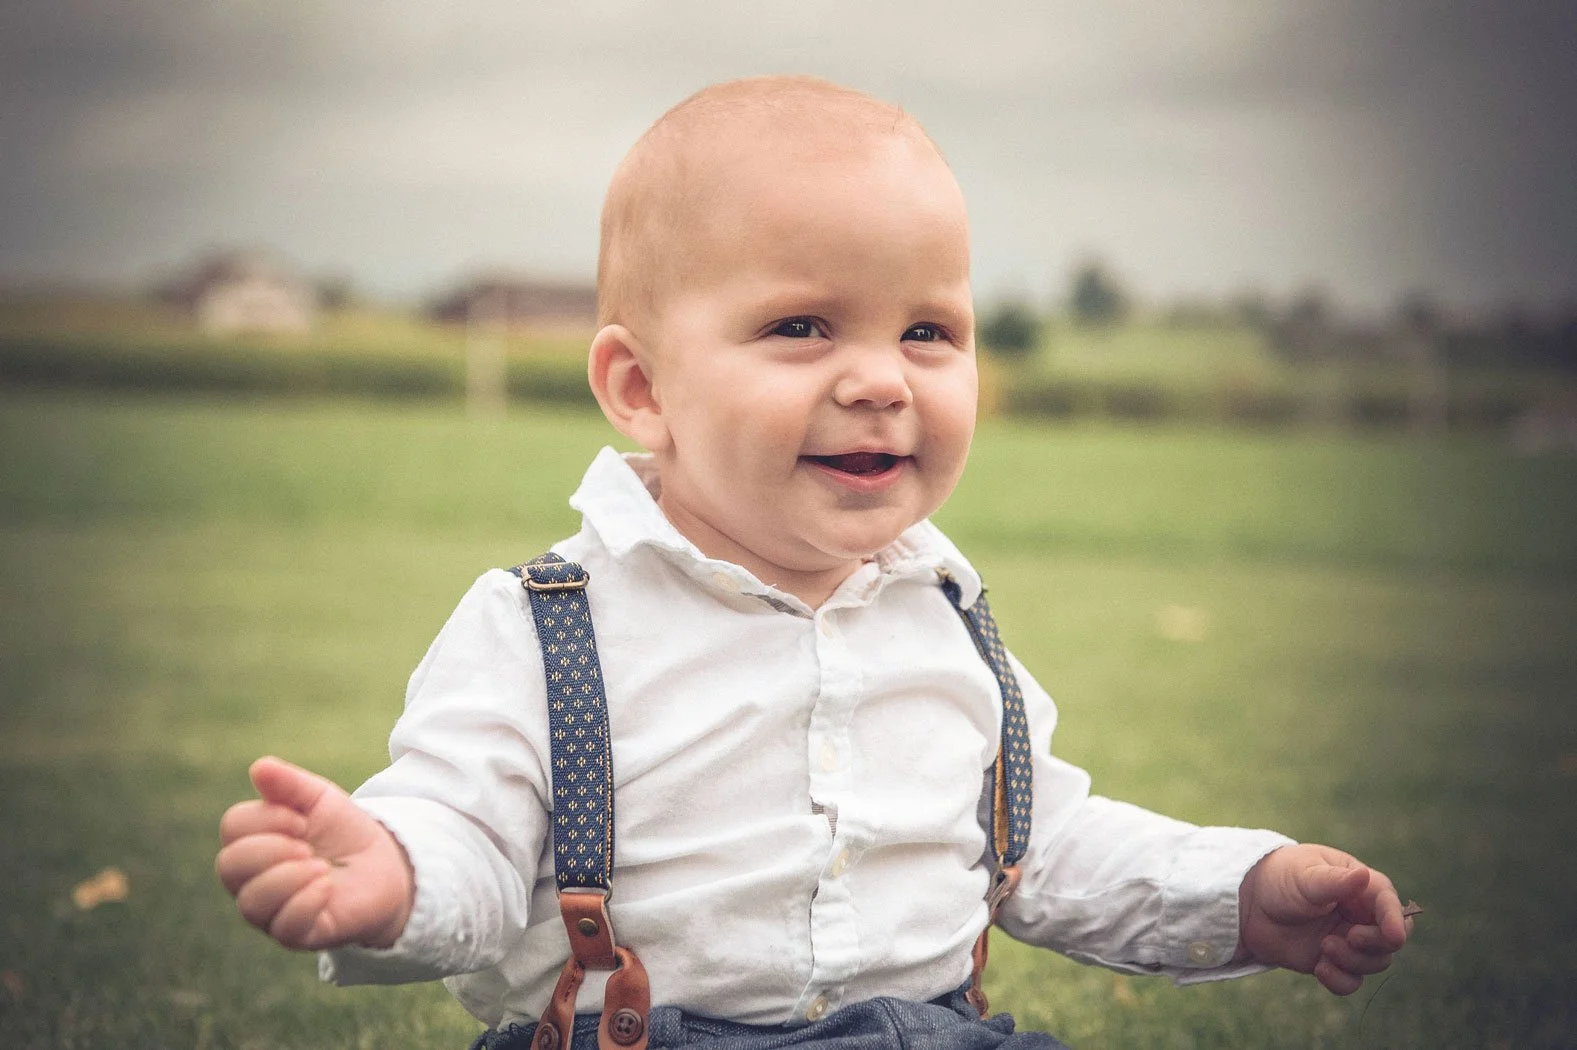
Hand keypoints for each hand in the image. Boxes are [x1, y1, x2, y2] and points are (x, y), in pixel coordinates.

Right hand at [216, 756, 414, 950]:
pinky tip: (327, 886)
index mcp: (253, 842)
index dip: (266, 817)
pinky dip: (305, 901)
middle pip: (229, 866)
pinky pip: (284, 927)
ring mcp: (272, 910)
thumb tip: (259, 767)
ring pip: (251, 902)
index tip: (303, 819)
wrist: (385, 866)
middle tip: (308, 845)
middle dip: (271, 849)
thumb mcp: (321, 800)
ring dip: (288, 877)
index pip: (232, 827)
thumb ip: (291, 784)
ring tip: (321, 866)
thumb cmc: (343, 833)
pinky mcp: (298, 934)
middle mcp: (252, 880)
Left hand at [1237, 843, 1413, 994]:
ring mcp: (1348, 939)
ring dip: (1354, 962)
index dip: (1396, 919)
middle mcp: (1359, 914)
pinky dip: (1340, 980)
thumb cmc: (1279, 879)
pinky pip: (1351, 981)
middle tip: (1349, 937)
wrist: (1248, 904)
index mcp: (1360, 886)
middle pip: (1389, 939)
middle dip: (1375, 944)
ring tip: (1323, 948)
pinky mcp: (1332, 961)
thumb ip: (1333, 881)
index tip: (1393, 936)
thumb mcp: (1304, 877)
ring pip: (1373, 963)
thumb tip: (1364, 875)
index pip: (1389, 903)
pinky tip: (1320, 968)